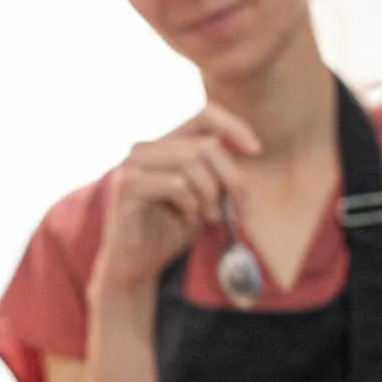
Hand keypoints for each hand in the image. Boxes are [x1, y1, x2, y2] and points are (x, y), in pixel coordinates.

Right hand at [91, 105, 261, 298]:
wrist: (136, 265)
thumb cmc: (168, 231)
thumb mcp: (204, 199)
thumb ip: (218, 174)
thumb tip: (250, 150)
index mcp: (164, 145)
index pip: (204, 115)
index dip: (233, 127)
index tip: (256, 151)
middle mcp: (145, 148)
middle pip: (205, 145)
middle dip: (231, 178)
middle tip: (242, 208)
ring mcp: (132, 164)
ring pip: (191, 160)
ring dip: (211, 194)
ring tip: (212, 218)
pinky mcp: (126, 185)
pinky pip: (176, 185)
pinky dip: (191, 205)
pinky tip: (188, 219)